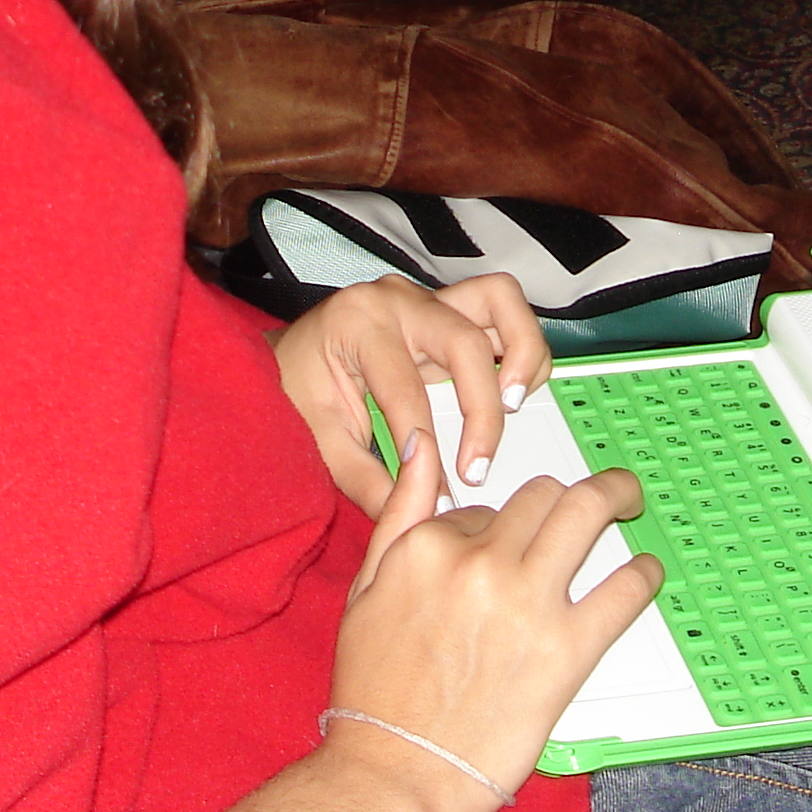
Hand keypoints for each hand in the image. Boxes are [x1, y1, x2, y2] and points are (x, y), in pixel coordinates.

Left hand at [271, 272, 549, 509]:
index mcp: (358, 322)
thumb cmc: (300, 387)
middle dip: (482, 409)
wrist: (290, 355)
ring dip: (521, 354)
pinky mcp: (450, 308)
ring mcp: (429, 297)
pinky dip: (518, 348)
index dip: (425, 445)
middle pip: (466, 341)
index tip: (439, 492)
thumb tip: (412, 514)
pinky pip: (502, 310)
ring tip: (513, 406)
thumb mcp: (319, 436)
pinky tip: (508, 392)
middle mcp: (398, 300)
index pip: (405, 389)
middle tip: (478, 464)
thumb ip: (365, 478)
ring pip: (500, 300)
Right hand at [326, 428, 662, 811]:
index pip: (484, 506)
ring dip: (616, 496)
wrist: (397, 775)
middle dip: (563, 498)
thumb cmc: (375, 694)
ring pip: (586, 514)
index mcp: (429, 545)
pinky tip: (644, 572)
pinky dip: (641, 574)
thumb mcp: (366, 589)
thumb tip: (420, 447)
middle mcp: (481, 563)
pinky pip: (623, 590)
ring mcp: (528, 604)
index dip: (495, 527)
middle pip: (544, 496)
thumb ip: (399, 511)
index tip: (503, 551)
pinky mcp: (567, 651)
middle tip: (588, 499)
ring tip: (627, 499)